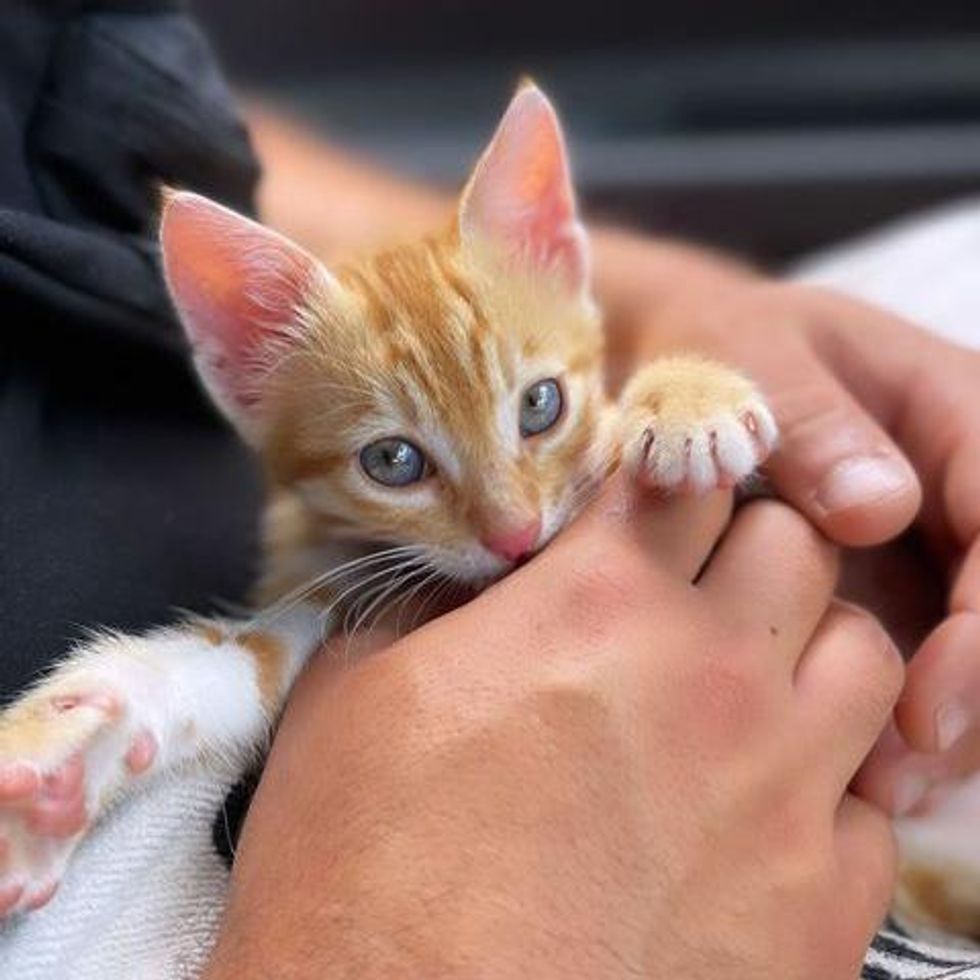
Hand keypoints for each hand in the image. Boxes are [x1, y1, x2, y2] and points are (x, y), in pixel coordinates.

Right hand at [203, 484, 899, 979]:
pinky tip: (759, 808)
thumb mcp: (356, 693)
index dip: (666, 472)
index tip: (651, 496)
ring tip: (748, 680)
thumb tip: (478, 577)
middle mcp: (710, 680)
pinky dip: (827, 785)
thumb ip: (434, 600)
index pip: (683, 474)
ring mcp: (782, 793)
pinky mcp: (821, 908)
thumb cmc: (359, 871)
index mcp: (594, 609)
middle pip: (798, 540)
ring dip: (809, 645)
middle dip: (749, 540)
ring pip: (866, 652)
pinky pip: (873, 801)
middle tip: (699, 579)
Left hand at [599, 236, 979, 810]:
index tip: (932, 700)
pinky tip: (847, 769)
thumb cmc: (710, 348)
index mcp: (955, 414)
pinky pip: (915, 657)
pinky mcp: (885, 586)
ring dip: (945, 724)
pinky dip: (893, 717)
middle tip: (906, 769)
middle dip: (976, 691)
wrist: (669, 371)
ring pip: (971, 647)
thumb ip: (810, 422)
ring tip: (873, 789)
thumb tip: (883, 510)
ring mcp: (925, 544)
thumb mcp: (746, 358)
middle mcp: (956, 489)